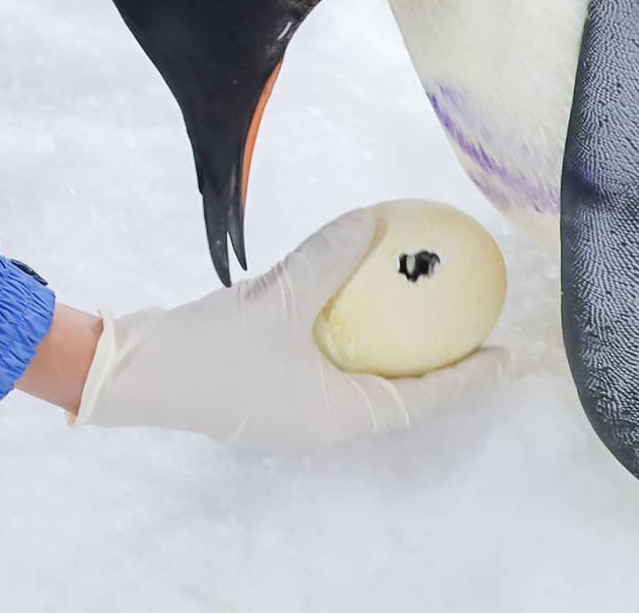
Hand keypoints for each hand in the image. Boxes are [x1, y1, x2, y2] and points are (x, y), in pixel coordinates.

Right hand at [69, 208, 505, 448]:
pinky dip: (351, 334)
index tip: (505, 356)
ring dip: (394, 350)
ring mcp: (295, 406)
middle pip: (400, 395)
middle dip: (438, 365)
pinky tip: (351, 294)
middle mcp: (324, 420)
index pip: (423, 402)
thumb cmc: (212, 351)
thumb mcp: (279, 299)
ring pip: (364, 379)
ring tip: (424, 312)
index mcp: (338, 417)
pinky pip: (330, 361)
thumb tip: (376, 219)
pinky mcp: (268, 386)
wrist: (133, 372)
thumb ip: (330, 258)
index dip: (468, 380)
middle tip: (471, 326)